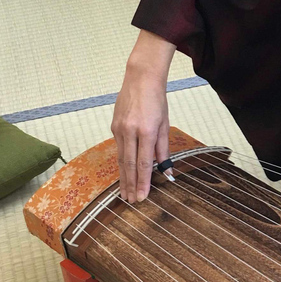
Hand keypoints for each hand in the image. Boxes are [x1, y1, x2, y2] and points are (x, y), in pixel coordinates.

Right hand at [111, 30, 175, 202]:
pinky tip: (123, 174)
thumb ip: (163, 148)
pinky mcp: (113, 126)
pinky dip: (121, 163)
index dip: (143, 182)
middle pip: (129, 165)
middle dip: (131, 185)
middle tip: (132, 202)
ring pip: (121, 159)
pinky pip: (119, 148)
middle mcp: (130, 131)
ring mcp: (119, 129)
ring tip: (125, 193)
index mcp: (146, 131)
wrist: (140, 79)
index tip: (143, 197)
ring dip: (123, 178)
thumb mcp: (165, 124)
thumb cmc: (157, 101)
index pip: (144, 163)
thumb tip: (166, 169)